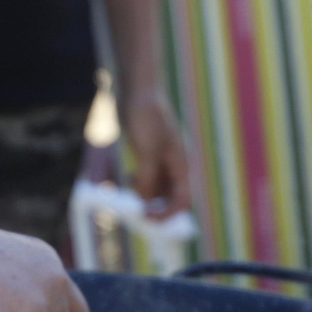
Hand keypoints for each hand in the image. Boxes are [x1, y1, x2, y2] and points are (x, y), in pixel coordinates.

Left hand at [119, 88, 190, 216]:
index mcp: (181, 164)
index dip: (168, 214)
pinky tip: (129, 176)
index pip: (183, 200)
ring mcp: (162, 160)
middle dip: (156, 208)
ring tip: (131, 189)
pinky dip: (139, 183)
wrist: (138, 91)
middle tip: (137, 214)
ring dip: (145, 196)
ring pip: (157, 189)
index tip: (149, 220)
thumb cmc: (146, 116)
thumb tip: (146, 203)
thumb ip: (149, 178)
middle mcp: (175, 165)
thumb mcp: (147, 151)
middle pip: (170, 198)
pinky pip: (147, 178)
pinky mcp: (149, 155)